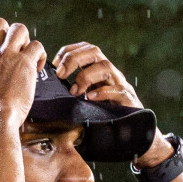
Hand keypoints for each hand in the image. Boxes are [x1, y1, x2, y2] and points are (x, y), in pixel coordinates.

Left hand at [53, 42, 174, 168]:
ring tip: (75, 91)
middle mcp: (111, 73)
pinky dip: (102, 92)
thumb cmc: (106, 116)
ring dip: (86, 76)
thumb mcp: (87, 100)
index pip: (85, 49)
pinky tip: (90, 98)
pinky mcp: (128, 100)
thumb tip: (50, 89)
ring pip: (106, 66)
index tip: (55, 63)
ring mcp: (120, 84)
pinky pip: (117, 90)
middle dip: (74, 59)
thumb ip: (75, 91)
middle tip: (60, 74)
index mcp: (99, 70)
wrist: (132, 132)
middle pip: (94, 52)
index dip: (69, 51)